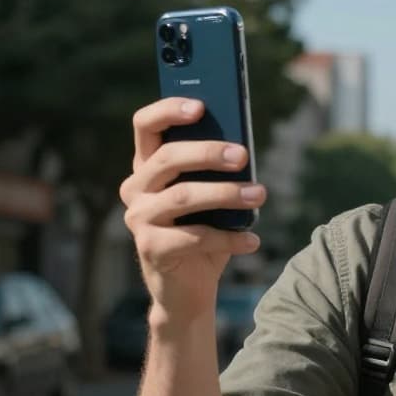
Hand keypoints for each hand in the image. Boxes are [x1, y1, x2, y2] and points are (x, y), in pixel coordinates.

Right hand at [119, 98, 265, 323]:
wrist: (187, 289)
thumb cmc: (204, 232)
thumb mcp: (211, 198)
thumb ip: (217, 172)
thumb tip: (242, 149)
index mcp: (148, 167)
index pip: (145, 126)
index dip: (168, 110)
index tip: (200, 106)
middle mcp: (136, 189)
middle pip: (168, 158)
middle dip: (208, 152)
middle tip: (243, 156)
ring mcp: (139, 219)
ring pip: (183, 196)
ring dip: (226, 193)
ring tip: (259, 194)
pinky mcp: (151, 248)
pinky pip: (195, 237)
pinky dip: (230, 238)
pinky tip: (253, 240)